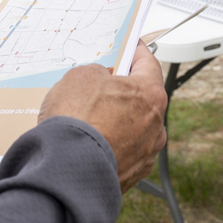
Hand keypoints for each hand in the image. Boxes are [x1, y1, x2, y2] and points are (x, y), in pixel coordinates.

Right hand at [40, 41, 167, 191]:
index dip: (136, 52)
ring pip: (132, 128)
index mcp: (150, 94)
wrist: (67, 170)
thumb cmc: (77, 120)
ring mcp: (146, 154)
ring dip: (115, 121)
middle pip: (141, 99)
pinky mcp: (131, 175)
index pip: (148, 64)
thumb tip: (98, 80)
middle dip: (122, 91)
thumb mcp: (80, 76)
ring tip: (88, 119)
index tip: (130, 47)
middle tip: (101, 84)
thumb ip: (96, 73)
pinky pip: (121, 152)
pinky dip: (108, 145)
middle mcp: (156, 125)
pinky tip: (87, 142)